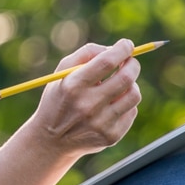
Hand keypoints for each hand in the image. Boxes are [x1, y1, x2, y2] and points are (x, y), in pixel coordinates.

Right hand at [26, 40, 142, 160]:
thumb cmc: (59, 99)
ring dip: (131, 84)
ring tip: (120, 85)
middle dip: (132, 64)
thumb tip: (113, 49)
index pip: (107, 62)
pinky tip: (112, 105)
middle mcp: (87, 105)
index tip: (127, 45)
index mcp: (73, 86)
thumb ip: (84, 55)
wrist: (51, 140)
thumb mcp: (61, 74)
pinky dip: (126, 104)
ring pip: (134, 95)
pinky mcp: (111, 136)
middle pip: (126, 77)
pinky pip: (132, 112)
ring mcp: (101, 123)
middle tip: (129, 62)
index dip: (122, 49)